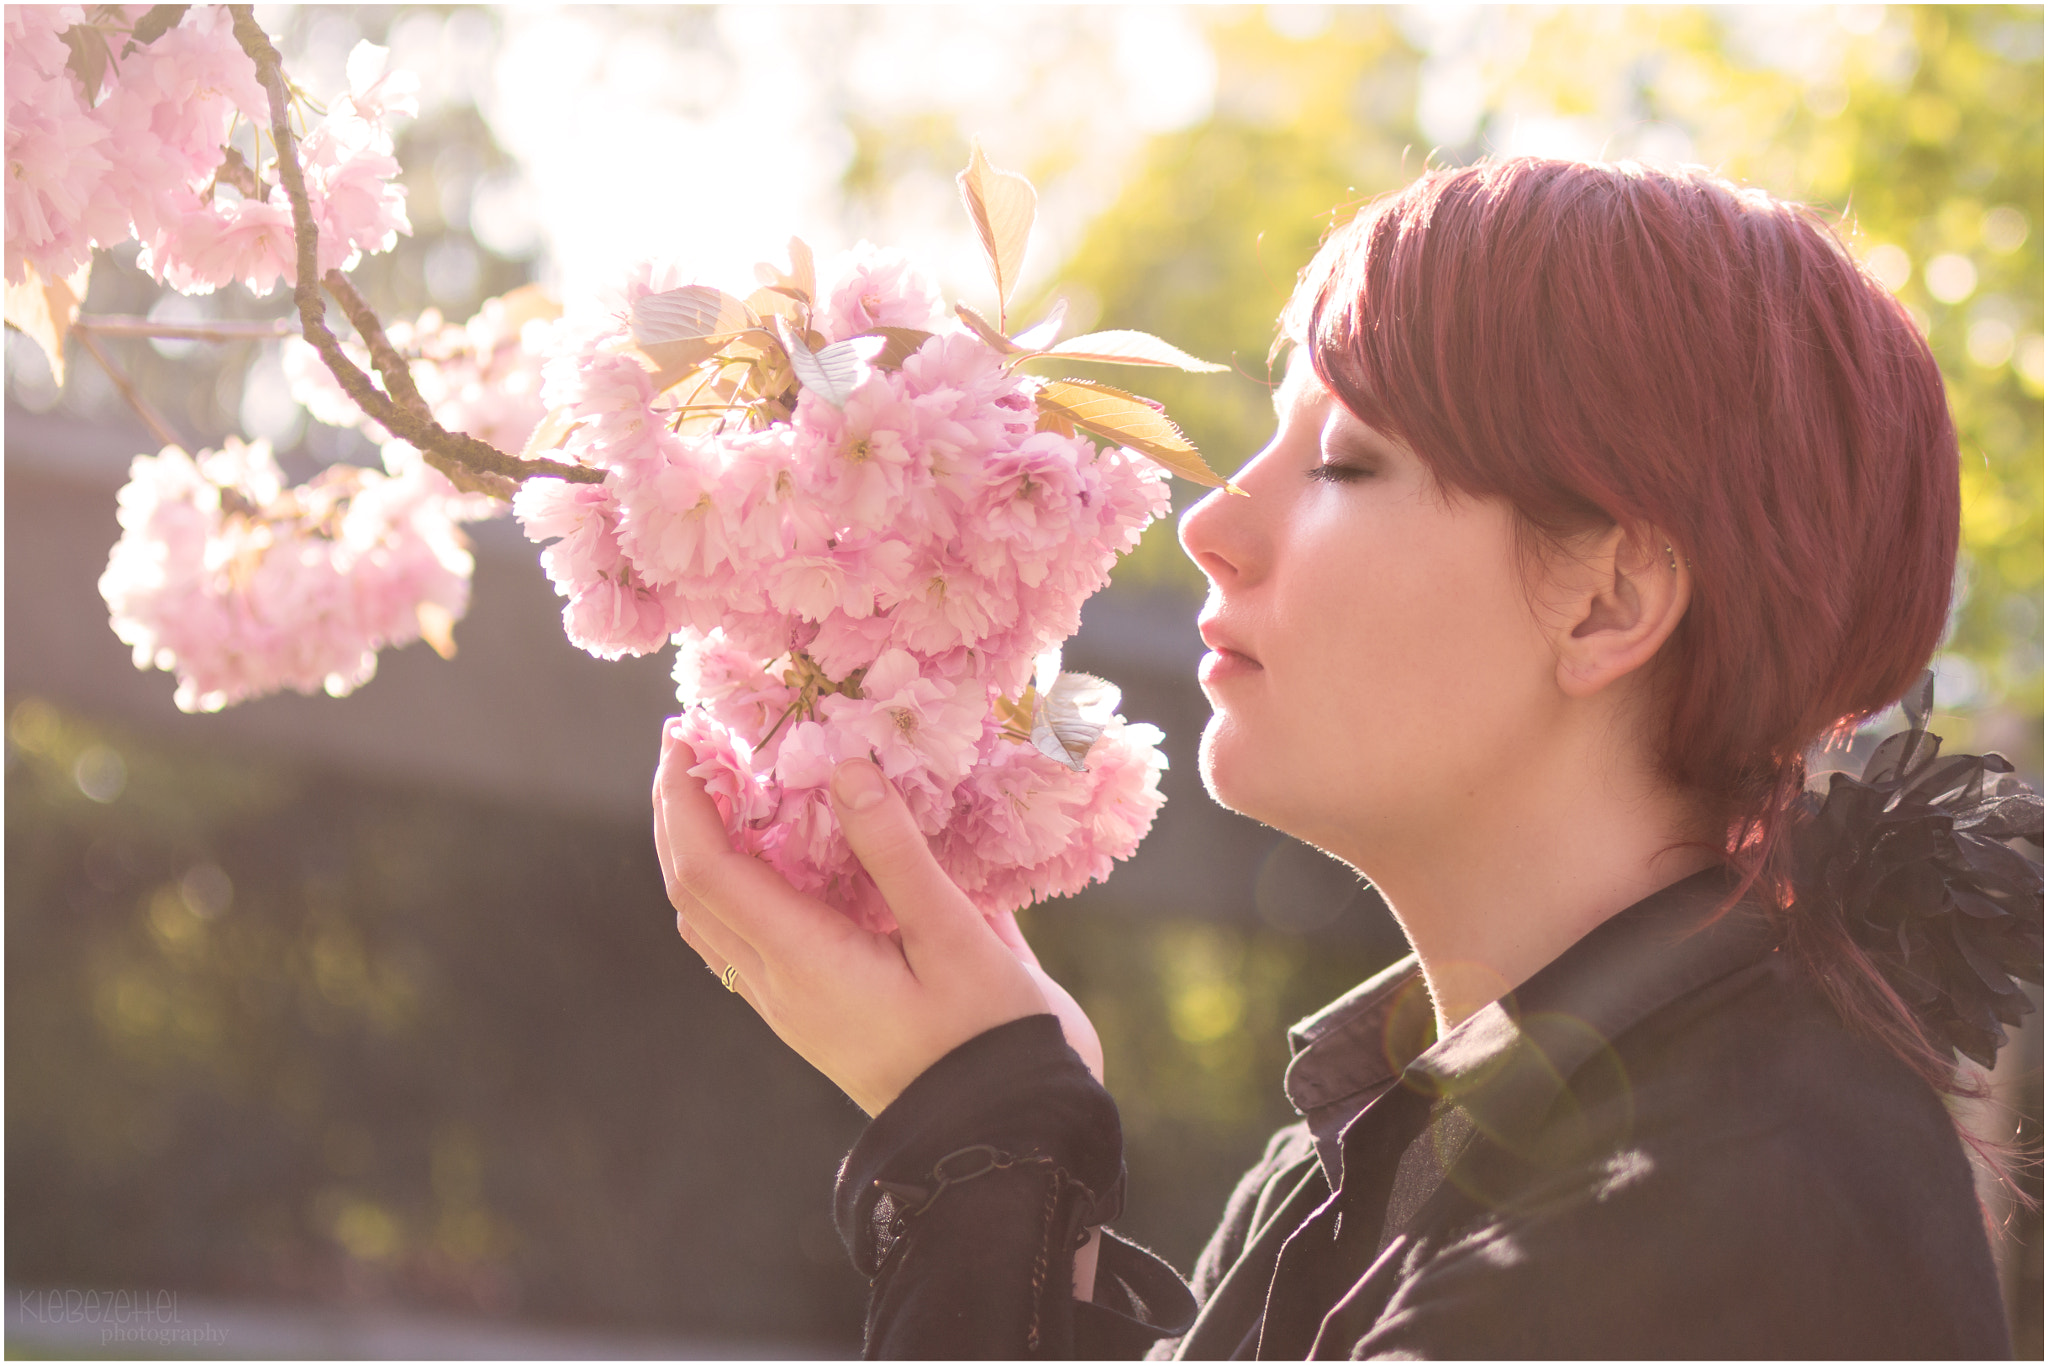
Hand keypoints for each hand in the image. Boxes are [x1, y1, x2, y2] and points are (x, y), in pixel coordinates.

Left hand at [653, 719, 1101, 1114]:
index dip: (686, 802)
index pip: (709, 871)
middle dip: (679, 816)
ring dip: (701, 853)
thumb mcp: (955, 938)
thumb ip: (895, 851)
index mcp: (804, 963)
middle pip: (693, 893)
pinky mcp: (814, 1016)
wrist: (1004, 1137)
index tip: (686, 739)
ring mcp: (791, 1007)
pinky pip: (746, 946)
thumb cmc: (992, 1036)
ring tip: (724, 790)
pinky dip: (737, 889)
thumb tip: (843, 767)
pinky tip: (776, 854)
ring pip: (711, 923)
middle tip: (692, 747)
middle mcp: (779, 987)